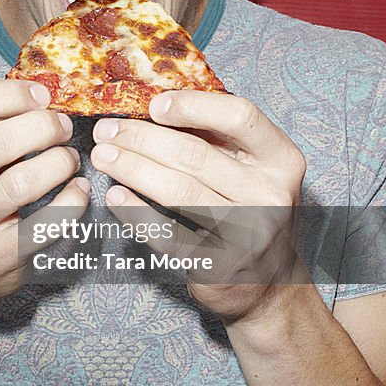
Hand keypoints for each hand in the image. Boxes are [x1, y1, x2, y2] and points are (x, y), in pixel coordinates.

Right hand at [0, 80, 89, 305]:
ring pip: (22, 182)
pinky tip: (78, 190)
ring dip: (59, 162)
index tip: (41, 96)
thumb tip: (42, 89)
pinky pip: (46, 221)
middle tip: (63, 127)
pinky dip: (72, 200)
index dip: (10, 95)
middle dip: (41, 127)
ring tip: (70, 159)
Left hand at [90, 91, 305, 323]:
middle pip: (195, 155)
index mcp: (281, 158)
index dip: (194, 106)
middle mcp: (271, 193)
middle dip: (141, 138)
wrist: (268, 282)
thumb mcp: (252, 168)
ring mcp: (247, 232)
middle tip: (107, 130)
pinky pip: (167, 233)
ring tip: (103, 156)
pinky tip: (115, 196)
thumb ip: (217, 137)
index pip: (240, 117)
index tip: (153, 104)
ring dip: (132, 168)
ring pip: (177, 191)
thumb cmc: (250, 209)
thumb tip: (154, 103)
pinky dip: (135, 212)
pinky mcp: (218, 264)